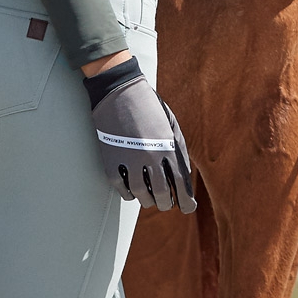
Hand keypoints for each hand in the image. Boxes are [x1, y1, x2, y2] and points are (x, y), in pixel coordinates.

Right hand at [87, 61, 196, 213]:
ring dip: (147, 201)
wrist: (119, 90)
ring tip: (150, 200)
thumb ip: (178, 150)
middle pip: (161, 193)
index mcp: (168, 146)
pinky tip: (132, 192)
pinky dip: (129, 194)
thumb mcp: (170, 125)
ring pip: (141, 194)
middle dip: (165, 203)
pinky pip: (121, 188)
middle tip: (165, 203)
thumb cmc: (149, 107)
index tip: (187, 207)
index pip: (180, 183)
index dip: (185, 201)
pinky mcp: (111, 160)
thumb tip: (182, 176)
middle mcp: (150, 156)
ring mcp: (129, 159)